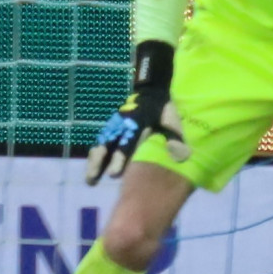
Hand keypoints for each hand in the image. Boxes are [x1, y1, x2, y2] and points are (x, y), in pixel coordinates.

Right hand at [87, 40, 184, 183]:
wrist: (151, 92)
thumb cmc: (163, 110)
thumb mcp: (172, 121)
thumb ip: (175, 138)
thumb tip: (183, 157)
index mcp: (137, 124)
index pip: (126, 143)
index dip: (120, 158)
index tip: (113, 174)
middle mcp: (121, 126)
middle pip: (106, 146)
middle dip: (98, 163)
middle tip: (92, 180)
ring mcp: (114, 127)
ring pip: (100, 145)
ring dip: (94, 162)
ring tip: (89, 181)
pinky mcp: (111, 129)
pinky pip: (101, 142)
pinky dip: (95, 155)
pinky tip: (92, 170)